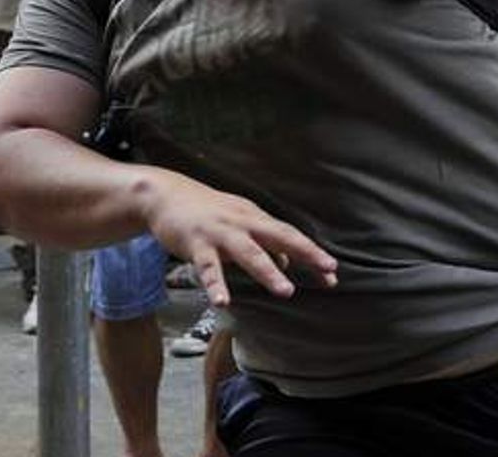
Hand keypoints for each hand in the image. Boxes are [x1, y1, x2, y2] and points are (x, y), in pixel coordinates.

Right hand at [141, 170, 337, 308]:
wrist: (165, 195)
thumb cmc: (207, 211)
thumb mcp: (239, 222)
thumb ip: (263, 242)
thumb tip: (287, 263)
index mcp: (255, 218)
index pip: (290, 235)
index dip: (311, 252)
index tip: (332, 271)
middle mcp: (243, 223)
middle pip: (280, 237)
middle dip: (306, 254)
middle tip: (328, 271)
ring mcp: (220, 232)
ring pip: (249, 252)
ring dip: (269, 271)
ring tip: (286, 291)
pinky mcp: (196, 243)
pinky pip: (208, 268)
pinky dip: (216, 285)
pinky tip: (223, 302)